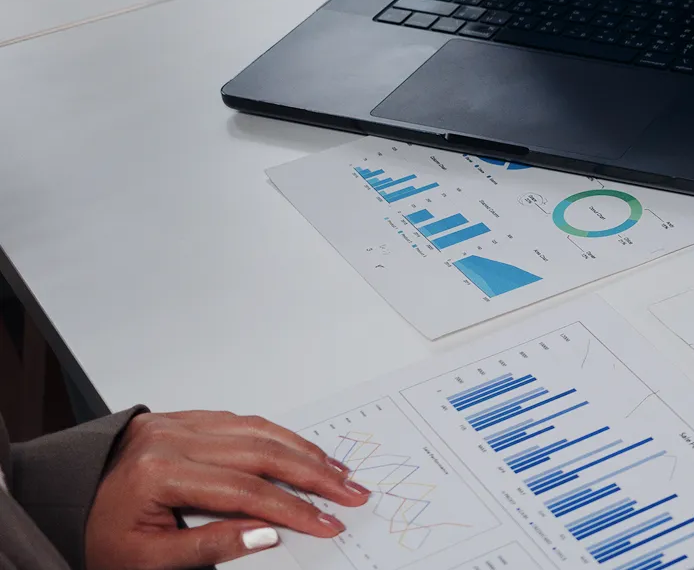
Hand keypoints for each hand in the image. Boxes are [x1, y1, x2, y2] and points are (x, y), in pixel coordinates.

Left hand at [85, 410, 370, 569]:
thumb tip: (269, 535)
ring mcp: (180, 422)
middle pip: (261, 452)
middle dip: (314, 474)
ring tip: (337, 471)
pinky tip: (300, 449)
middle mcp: (173, 438)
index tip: (327, 524)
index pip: (245, 491)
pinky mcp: (184, 417)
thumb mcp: (146, 560)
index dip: (293, 509)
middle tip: (351, 491)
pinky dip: (277, 434)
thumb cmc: (99, 534)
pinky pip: (242, 420)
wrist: (62, 500)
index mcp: (160, 473)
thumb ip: (210, 546)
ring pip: (258, 429)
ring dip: (303, 450)